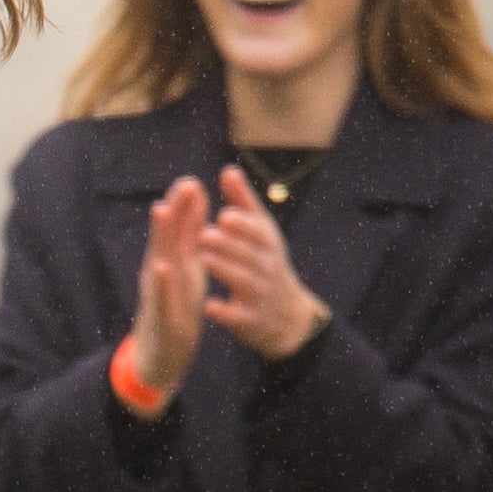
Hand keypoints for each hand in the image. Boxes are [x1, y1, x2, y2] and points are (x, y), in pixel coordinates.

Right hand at [127, 175, 209, 405]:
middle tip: (181, 185)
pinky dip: (161, 280)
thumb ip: (188, 239)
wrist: (160, 355)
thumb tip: (193, 207)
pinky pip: (161, 296)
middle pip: (165, 236)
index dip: (184, 207)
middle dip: (173, 209)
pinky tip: (162, 267)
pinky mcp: (161, 316)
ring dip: (159, 234)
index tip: (192, 182)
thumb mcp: (185, 270)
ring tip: (162, 210)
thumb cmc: (174, 307)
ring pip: (158, 257)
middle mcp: (161, 272)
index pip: (177, 231)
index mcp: (172, 262)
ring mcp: (158, 293)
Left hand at [200, 165, 328, 360]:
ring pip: (244, 283)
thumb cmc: (266, 263)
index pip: (259, 233)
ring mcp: (262, 296)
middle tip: (204, 234)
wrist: (288, 317)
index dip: (244, 225)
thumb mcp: (261, 233)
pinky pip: (240, 317)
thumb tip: (228, 169)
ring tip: (203, 259)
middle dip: (229, 245)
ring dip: (225, 271)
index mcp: (268, 246)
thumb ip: (243, 203)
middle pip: (250, 256)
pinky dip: (226, 312)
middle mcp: (268, 269)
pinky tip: (208, 305)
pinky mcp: (252, 321)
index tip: (224, 216)